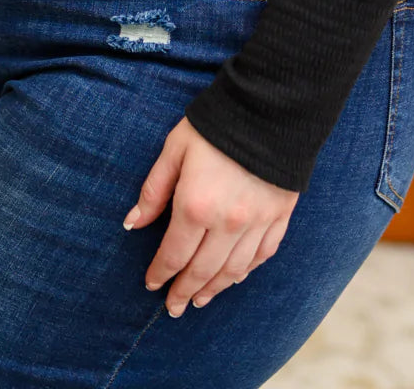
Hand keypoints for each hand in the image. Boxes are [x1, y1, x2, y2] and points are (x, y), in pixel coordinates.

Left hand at [123, 116, 297, 315]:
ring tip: (201, 299)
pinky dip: (247, 271)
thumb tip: (132, 223)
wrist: (269, 105)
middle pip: (202, 270)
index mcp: (196, 205)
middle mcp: (227, 222)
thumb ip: (154, 189)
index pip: (173, 254)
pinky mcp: (280, 215)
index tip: (151, 285)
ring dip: (215, 289)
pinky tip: (235, 277)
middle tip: (174, 307)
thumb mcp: (175, 148)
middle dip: (184, 291)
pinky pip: (262, 255)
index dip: (160, 274)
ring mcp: (257, 222)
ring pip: (233, 270)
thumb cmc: (214, 124)